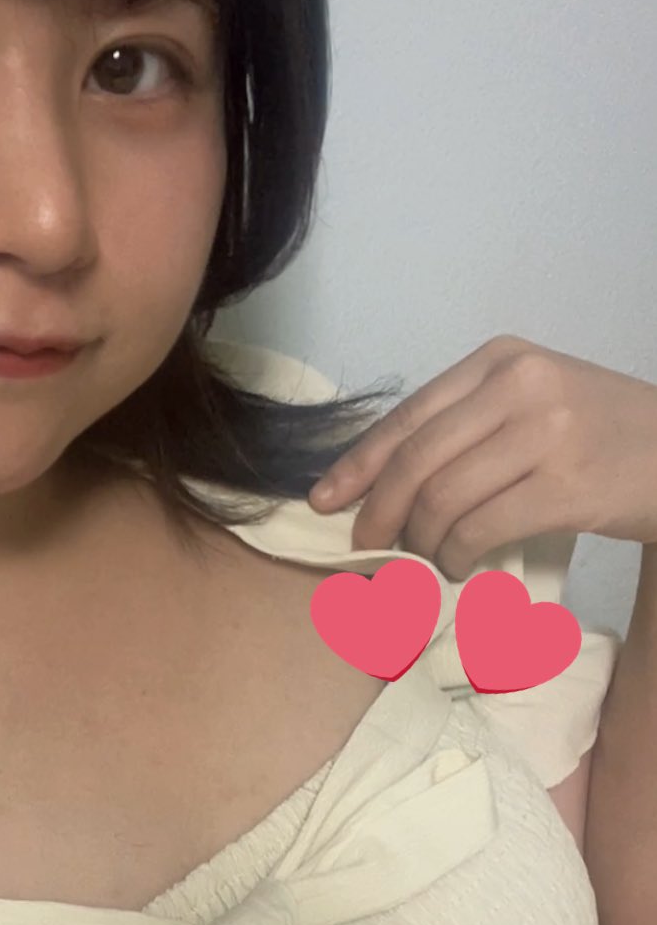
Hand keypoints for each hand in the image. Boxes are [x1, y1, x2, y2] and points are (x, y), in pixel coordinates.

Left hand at [309, 334, 656, 575]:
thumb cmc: (599, 433)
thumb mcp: (534, 400)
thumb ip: (468, 423)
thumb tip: (382, 481)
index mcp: (501, 360)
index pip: (410, 416)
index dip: (359, 463)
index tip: (324, 499)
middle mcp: (521, 387)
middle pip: (418, 459)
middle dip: (379, 509)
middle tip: (367, 543)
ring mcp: (546, 435)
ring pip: (444, 498)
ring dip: (421, 540)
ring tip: (425, 556)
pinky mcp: (566, 487)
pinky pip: (481, 529)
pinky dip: (456, 554)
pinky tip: (458, 564)